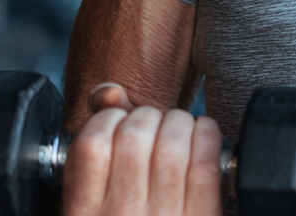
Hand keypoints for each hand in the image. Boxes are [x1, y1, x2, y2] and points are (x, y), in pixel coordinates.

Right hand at [62, 83, 222, 215]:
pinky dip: (207, 135)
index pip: (93, 140)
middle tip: (153, 127)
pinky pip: (207, 161)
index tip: (120, 124)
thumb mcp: (87, 208)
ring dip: (179, 122)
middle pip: (138, 132)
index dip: (110, 118)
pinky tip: (203, 135)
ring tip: (177, 131)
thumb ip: (93, 149)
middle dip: (149, 116)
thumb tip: (109, 90)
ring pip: (175, 140)